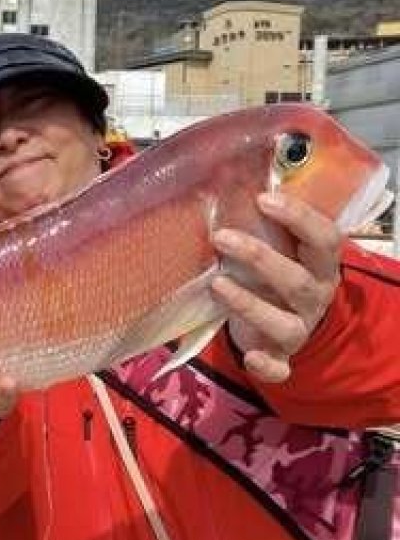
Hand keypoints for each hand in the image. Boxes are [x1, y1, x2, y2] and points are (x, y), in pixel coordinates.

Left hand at [210, 192, 340, 383]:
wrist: (290, 322)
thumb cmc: (278, 273)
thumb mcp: (280, 248)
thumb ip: (263, 222)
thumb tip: (224, 172)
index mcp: (320, 265)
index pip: (323, 238)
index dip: (298, 218)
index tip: (264, 199)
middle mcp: (314, 297)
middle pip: (296, 279)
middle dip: (259, 257)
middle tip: (221, 237)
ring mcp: (298, 328)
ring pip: (282, 322)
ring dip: (249, 303)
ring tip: (217, 283)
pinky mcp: (279, 356)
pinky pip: (278, 367)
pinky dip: (266, 365)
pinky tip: (251, 356)